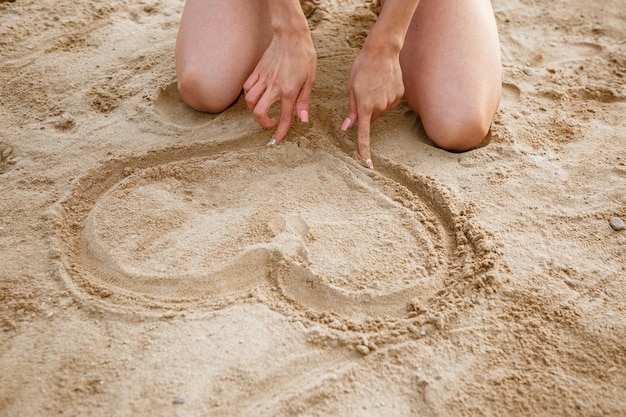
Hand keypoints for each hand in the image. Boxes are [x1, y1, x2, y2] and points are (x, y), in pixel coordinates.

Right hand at [243, 32, 315, 143]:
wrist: (291, 35)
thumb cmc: (304, 56)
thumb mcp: (310, 80)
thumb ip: (304, 101)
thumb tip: (303, 120)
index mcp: (289, 90)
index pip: (283, 117)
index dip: (280, 132)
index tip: (276, 141)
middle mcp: (273, 86)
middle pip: (259, 112)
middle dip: (263, 123)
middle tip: (270, 123)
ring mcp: (263, 78)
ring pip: (250, 101)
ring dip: (254, 109)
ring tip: (263, 110)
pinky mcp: (257, 70)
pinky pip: (247, 87)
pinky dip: (249, 95)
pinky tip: (257, 95)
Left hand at [342, 46, 403, 167]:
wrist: (382, 51)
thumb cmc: (362, 68)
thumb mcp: (351, 88)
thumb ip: (351, 110)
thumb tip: (346, 128)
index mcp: (365, 107)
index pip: (364, 135)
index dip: (364, 150)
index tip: (368, 164)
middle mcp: (380, 107)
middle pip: (371, 119)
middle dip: (366, 112)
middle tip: (362, 93)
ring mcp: (392, 102)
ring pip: (381, 111)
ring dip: (375, 104)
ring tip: (373, 84)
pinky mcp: (400, 95)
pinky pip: (390, 103)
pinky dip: (385, 97)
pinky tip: (383, 83)